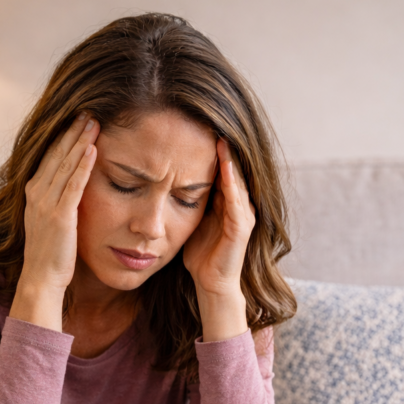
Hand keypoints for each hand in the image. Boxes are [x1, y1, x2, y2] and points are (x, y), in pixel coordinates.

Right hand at [10, 113, 99, 330]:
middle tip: (88, 110)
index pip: (50, 157)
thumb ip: (58, 200)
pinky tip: (93, 150)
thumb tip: (72, 186)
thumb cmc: (51, 254)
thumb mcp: (50, 221)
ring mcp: (46, 204)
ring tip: (94, 121)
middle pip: (57, 154)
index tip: (78, 119)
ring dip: (80, 142)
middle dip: (72, 132)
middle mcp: (37, 193)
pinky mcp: (60, 217)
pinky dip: (82, 167)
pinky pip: (73, 186)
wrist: (41, 279)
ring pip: (65, 165)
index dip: (64, 137)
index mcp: (34, 192)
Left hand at [183, 139, 255, 341]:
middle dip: (223, 146)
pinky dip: (231, 180)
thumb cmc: (200, 254)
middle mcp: (239, 203)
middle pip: (231, 167)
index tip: (197, 124)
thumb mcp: (188, 219)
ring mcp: (243, 214)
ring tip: (220, 135)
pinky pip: (237, 199)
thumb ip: (184, 198)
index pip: (220, 167)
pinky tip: (224, 164)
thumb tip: (160, 178)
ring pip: (236, 178)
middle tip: (211, 119)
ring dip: (229, 157)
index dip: (211, 147)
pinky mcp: (241, 228)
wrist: (211, 284)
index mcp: (226, 200)